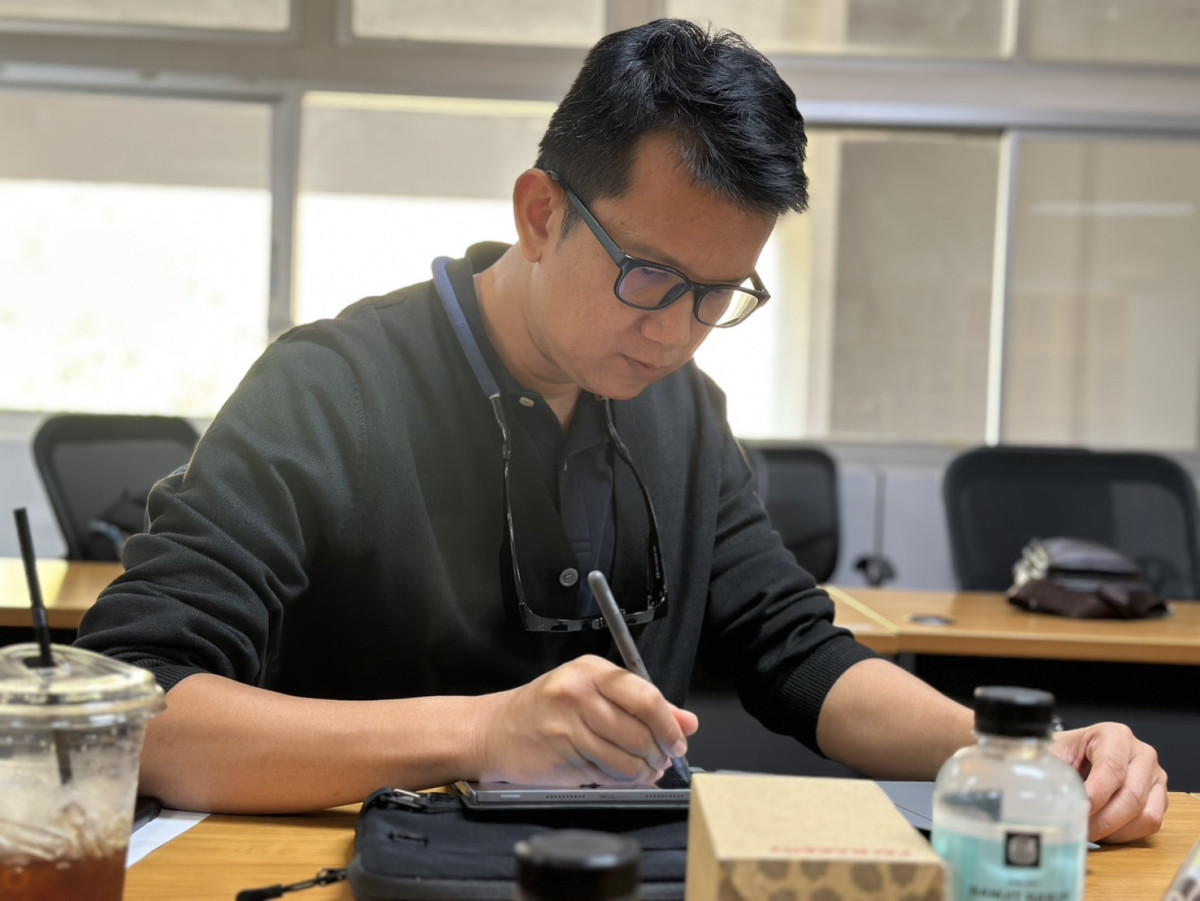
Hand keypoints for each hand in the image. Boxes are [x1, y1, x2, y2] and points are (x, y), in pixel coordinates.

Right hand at [470, 655, 697, 785]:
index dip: (668, 725)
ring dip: (641, 772)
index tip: (677, 741)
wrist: (494, 731)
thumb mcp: (592, 692)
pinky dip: (619, 781)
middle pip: (639, 730)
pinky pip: (605, 775)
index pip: (645, 697)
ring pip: (625, 757)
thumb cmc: (546, 710)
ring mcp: (567, 726)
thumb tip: (687, 722)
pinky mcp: (562, 757)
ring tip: (641, 770)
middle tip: (661, 760)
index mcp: (591, 670)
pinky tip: (617, 775)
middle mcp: (578, 693)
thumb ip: (643, 704)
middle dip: (658, 753)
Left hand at [1051, 722, 1167, 842]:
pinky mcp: (1159, 798)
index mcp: (1115, 736)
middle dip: (1103, 820)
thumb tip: (1032, 792)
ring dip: (1115, 829)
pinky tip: (1104, 830)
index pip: (1112, 769)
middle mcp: (1141, 754)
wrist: (1078, 755)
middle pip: (1131, 796)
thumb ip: (1048, 769)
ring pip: (1145, 814)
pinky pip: (1150, 824)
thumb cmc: (1067, 753)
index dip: (1096, 795)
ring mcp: (1154, 777)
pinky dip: (1126, 834)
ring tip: (1090, 830)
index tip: (1079, 811)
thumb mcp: (1054, 753)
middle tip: (1080, 830)